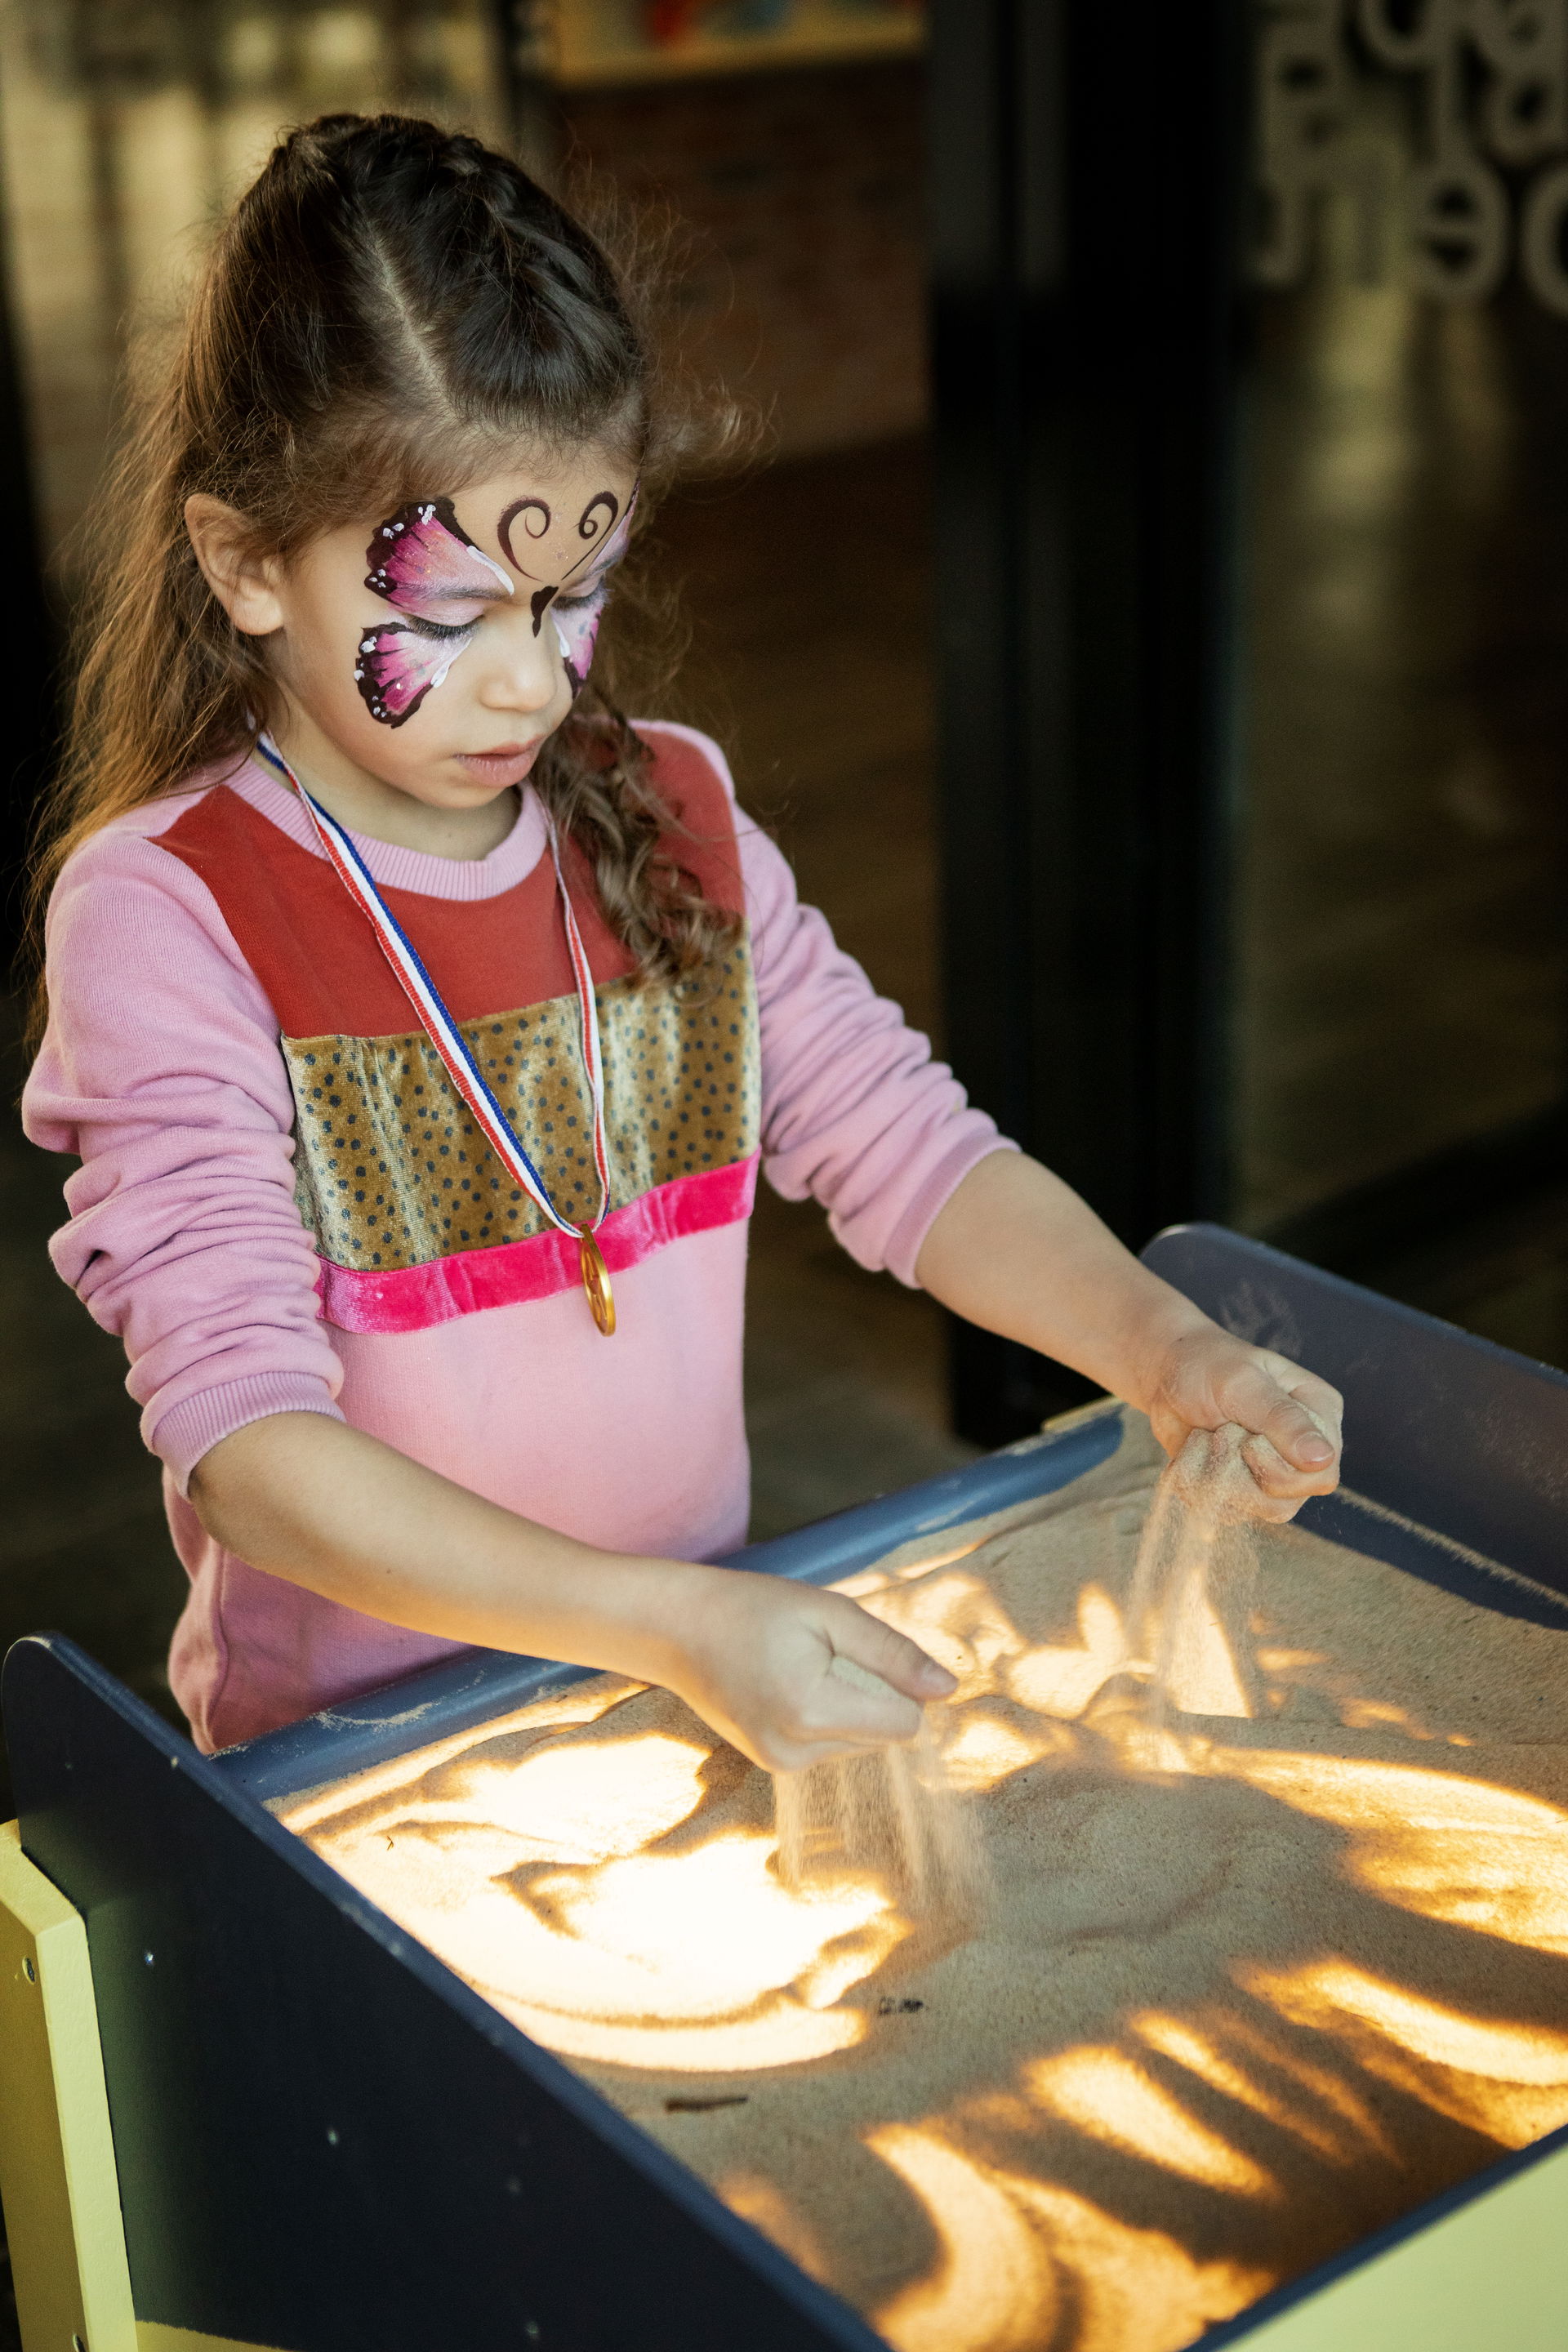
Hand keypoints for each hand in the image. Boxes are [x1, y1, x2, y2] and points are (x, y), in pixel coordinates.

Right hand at [660, 1566, 956, 1773]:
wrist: (676, 1629)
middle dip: (871, 1692)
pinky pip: (830, 1744)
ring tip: (800, 1665)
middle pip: (883, 1733)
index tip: (861, 1650)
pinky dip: (825, 1715)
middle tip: (821, 1652)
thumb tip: (948, 1689)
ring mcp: (781, 1764)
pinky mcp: (773, 1764)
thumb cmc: (753, 1608)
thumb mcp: (829, 1613)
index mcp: (813, 1711)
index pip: (905, 1722)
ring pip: (859, 1740)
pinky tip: (788, 1683)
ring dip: (849, 1704)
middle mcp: (797, 1752)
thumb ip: (892, 1654)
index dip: (898, 1682)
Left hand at [1142, 1324, 1342, 1507]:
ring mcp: (1273, 1474)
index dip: (1280, 1469)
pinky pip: (1225, 1510)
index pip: (1322, 1474)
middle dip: (1242, 1470)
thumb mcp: (1242, 1382)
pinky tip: (1196, 1451)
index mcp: (1319, 1414)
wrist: (1166, 1374)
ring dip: (1218, 1475)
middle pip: (1288, 1502)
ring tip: (1208, 1439)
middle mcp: (1302, 1450)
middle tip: (1221, 1432)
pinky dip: (1199, 1481)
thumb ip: (1281, 1418)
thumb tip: (1321, 1459)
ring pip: (1256, 1510)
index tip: (1248, 1439)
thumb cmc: (1208, 1365)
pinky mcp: (1242, 1489)